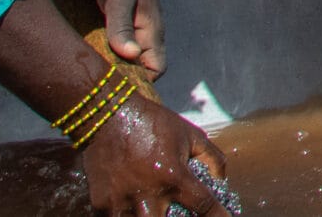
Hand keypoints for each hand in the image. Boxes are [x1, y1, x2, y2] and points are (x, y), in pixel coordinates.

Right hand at [80, 93, 230, 216]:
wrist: (109, 115)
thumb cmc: (154, 124)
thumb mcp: (190, 135)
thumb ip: (211, 157)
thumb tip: (221, 179)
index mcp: (173, 176)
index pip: (203, 206)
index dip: (219, 216)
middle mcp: (147, 194)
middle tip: (180, 213)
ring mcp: (120, 202)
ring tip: (156, 210)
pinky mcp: (100, 204)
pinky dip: (125, 216)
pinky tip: (134, 209)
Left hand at [87, 0, 164, 77]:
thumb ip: (121, 27)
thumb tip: (130, 56)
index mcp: (152, 29)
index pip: (156, 68)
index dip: (141, 83)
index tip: (115, 88)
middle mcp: (147, 31)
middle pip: (142, 65)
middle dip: (125, 77)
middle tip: (99, 84)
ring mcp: (135, 25)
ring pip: (130, 55)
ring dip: (115, 65)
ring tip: (92, 72)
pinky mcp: (122, 19)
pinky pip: (119, 44)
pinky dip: (108, 53)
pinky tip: (91, 55)